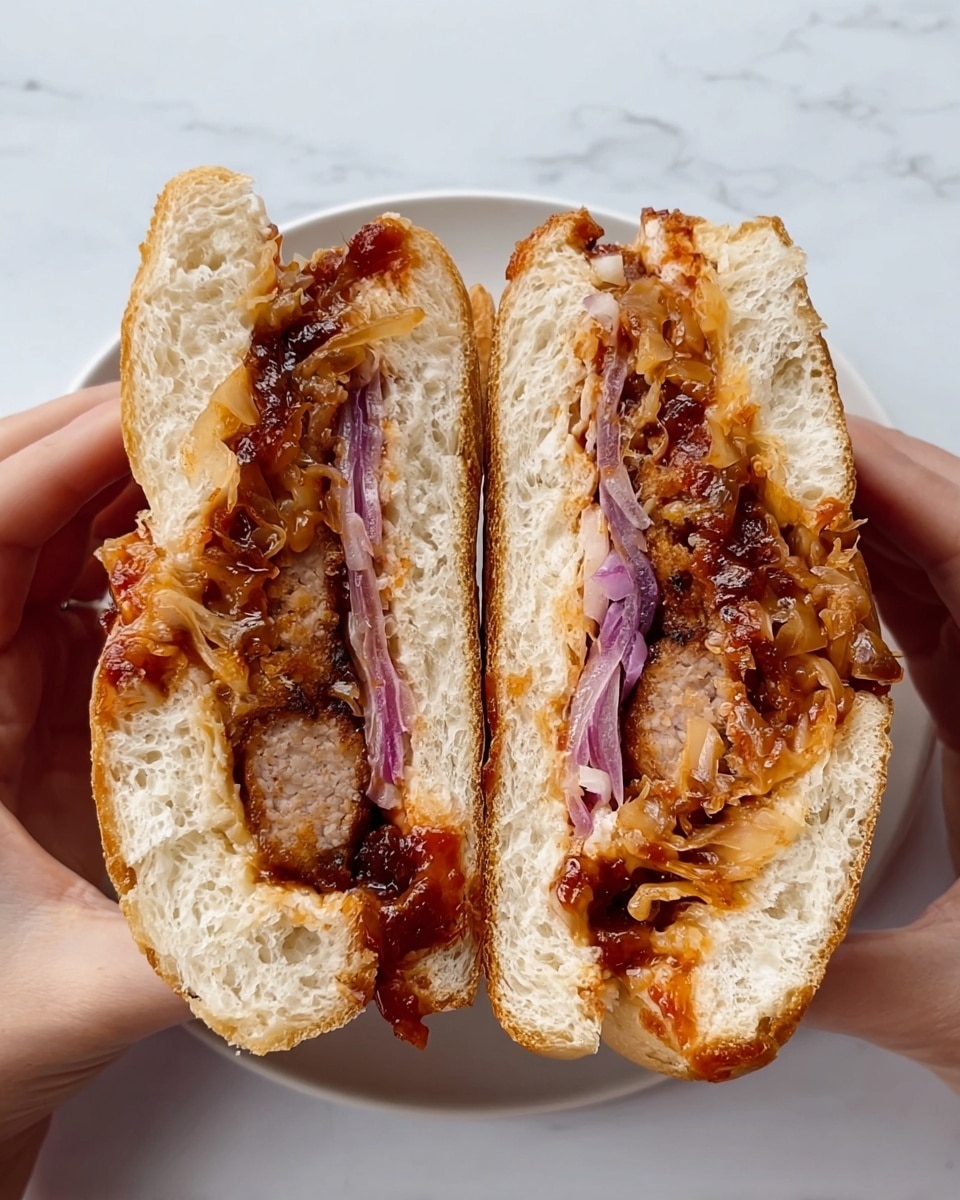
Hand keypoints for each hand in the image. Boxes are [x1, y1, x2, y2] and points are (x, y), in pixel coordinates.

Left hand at [0, 386, 186, 1198]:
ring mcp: (3, 683)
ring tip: (226, 467)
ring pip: (54, 540)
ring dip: (136, 494)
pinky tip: (214, 555)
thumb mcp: (74, 997)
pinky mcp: (45, 702)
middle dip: (107, 447)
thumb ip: (196, 954)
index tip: (148, 421)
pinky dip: (153, 558)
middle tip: (211, 420)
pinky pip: (93, 593)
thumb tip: (334, 917)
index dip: (55, 459)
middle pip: (14, 506)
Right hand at [809, 416, 959, 1092]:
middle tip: (764, 447)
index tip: (814, 439)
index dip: (897, 481)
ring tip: (773, 495)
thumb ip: (824, 977)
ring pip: (945, 564)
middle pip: (958, 532)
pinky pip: (932, 614)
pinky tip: (816, 577)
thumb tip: (699, 960)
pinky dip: (873, 579)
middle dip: (865, 476)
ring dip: (864, 521)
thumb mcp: (950, 1002)